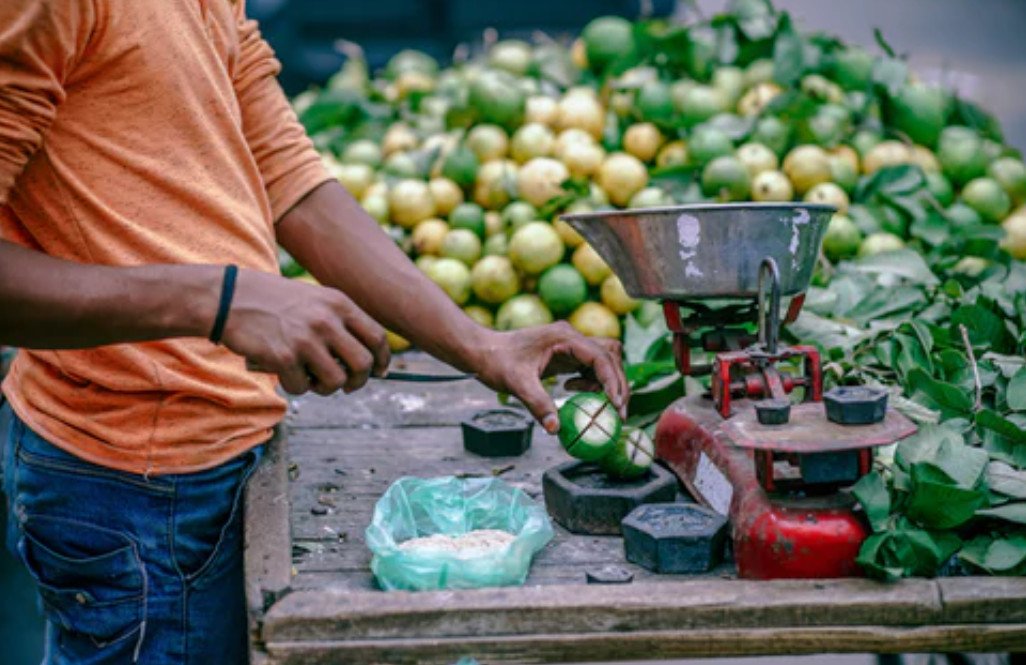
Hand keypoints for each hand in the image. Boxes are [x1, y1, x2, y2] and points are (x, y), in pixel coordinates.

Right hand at [221, 270, 388, 394]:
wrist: (229, 298)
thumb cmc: (273, 302)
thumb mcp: (314, 300)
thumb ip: (339, 322)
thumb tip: (366, 357)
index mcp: (338, 303)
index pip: (377, 337)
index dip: (382, 360)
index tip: (379, 372)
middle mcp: (327, 320)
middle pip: (363, 364)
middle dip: (358, 380)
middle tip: (347, 385)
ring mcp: (306, 339)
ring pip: (336, 381)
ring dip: (326, 388)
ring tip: (312, 379)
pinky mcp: (284, 357)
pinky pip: (303, 388)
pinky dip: (296, 387)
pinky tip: (286, 374)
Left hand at [472, 322, 628, 433]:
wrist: (482, 351)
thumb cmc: (496, 361)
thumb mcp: (517, 384)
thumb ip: (538, 404)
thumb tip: (555, 429)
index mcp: (564, 338)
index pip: (601, 357)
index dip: (612, 381)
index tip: (616, 405)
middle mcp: (571, 338)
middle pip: (610, 357)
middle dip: (616, 384)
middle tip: (617, 413)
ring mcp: (569, 345)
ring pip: (603, 360)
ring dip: (606, 382)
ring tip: (595, 404)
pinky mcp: (565, 354)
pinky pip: (589, 367)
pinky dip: (590, 382)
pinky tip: (571, 391)